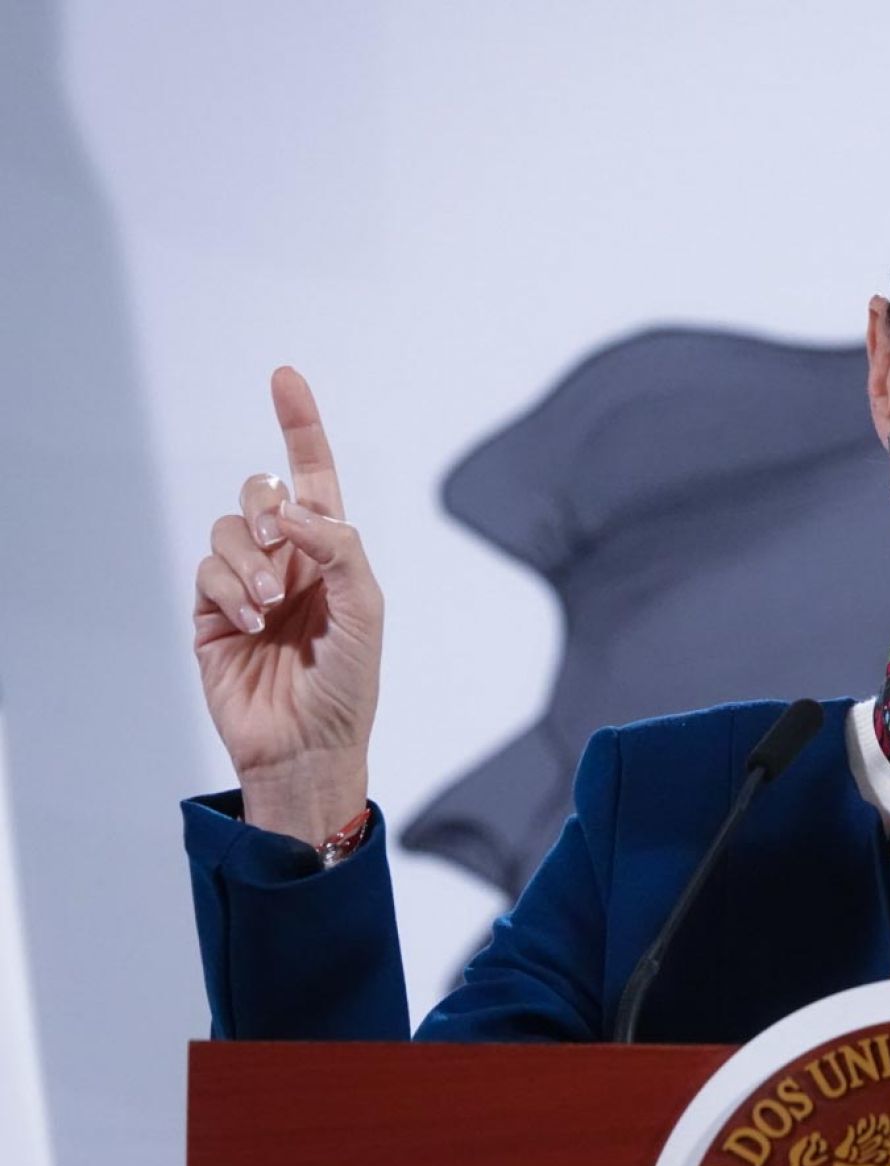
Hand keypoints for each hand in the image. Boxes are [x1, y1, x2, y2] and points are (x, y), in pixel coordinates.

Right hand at [192, 367, 382, 844]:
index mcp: (331, 553)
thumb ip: (337, 548)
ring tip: (267, 605)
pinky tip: (247, 624)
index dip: (299, 426)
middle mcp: (288, 560)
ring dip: (248, 560)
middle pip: (261, 493)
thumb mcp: (365, 609)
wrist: (308, 745)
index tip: (284, 377)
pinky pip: (205, 570)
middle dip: (269, 507)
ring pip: (228, 529)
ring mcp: (246, 585)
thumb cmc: (349, 684)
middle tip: (284, 540)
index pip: (312, 476)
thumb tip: (293, 511)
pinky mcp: (209, 613)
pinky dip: (226, 590)